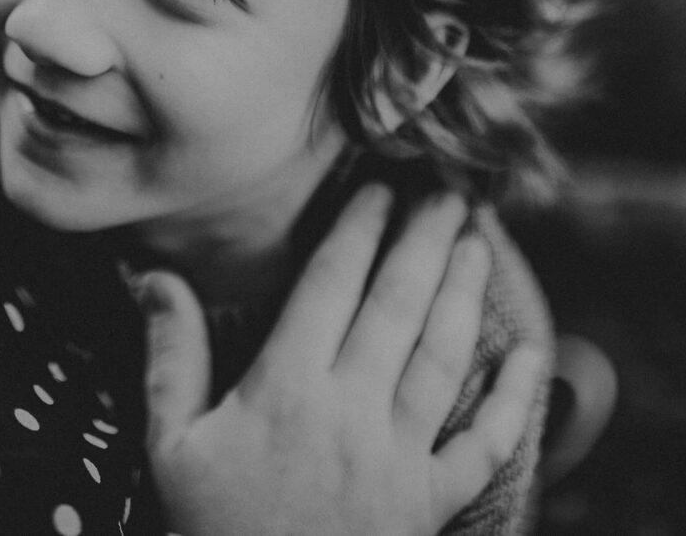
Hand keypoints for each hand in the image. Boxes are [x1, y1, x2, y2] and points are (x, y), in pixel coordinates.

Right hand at [138, 185, 543, 535]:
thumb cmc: (210, 532)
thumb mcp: (168, 446)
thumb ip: (169, 356)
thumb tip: (153, 276)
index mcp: (286, 389)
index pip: (331, 284)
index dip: (357, 228)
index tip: (377, 185)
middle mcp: (351, 411)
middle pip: (398, 304)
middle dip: (425, 238)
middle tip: (447, 186)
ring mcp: (398, 458)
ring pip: (443, 356)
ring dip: (464, 292)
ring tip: (476, 239)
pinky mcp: (429, 504)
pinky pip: (482, 445)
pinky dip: (512, 400)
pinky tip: (532, 357)